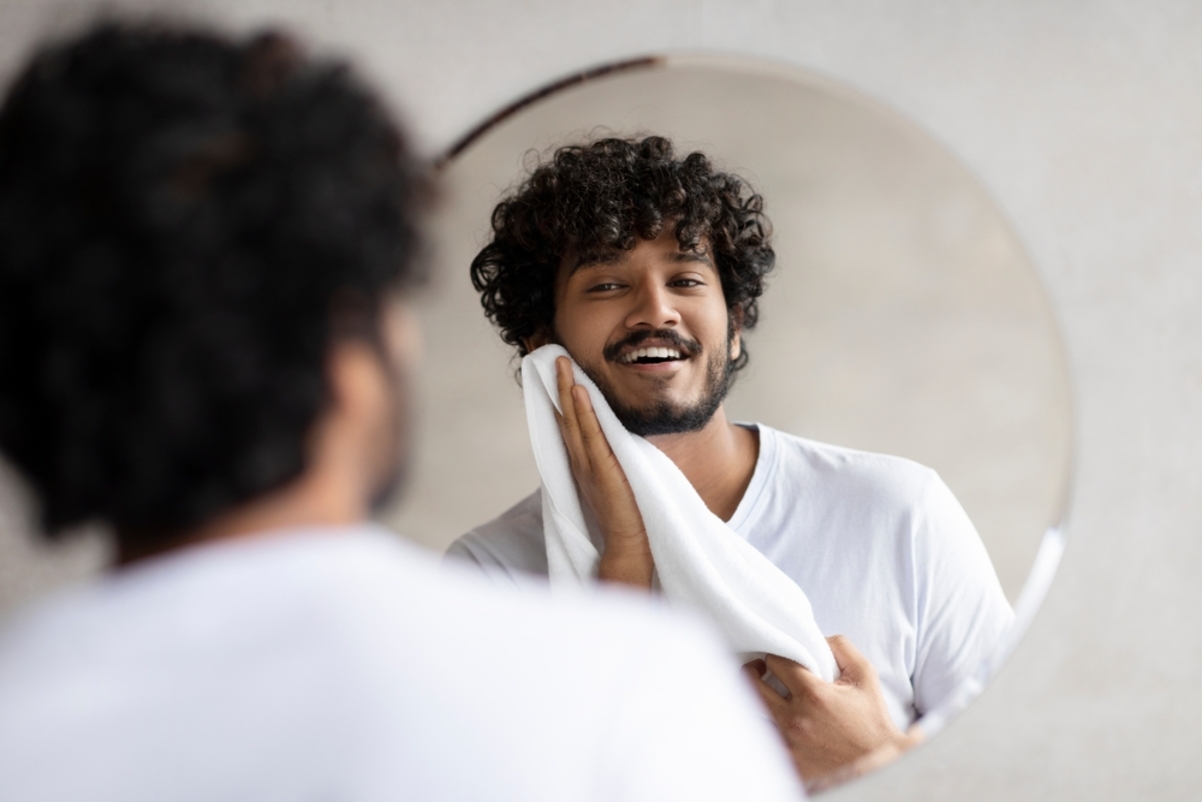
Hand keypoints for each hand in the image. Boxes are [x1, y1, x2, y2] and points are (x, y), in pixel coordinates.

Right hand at [554, 356, 653, 587]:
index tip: (553, 369)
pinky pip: (592, 436)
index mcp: (582, 461)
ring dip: (567, 390)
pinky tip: (580, 392)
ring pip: (574, 420)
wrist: (629, 547)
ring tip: (561, 362)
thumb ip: (610, 458)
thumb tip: (614, 437)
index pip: (567, 421)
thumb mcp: (615, 479)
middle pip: (565, 414)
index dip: (559, 394)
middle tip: (548, 354)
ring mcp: (590, 464)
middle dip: (557, 384)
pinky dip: (584, 413)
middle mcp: (580, 459)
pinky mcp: (603, 470)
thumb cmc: (626, 515)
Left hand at [743, 635, 913, 786]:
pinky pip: (761, 741)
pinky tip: (773, 723)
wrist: (879, 764)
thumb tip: (816, 638)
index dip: (776, 657)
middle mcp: (796, 719)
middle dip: (754, 672)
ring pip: (752, 714)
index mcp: (814, 695)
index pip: (775, 662)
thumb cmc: (871, 720)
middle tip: (760, 670)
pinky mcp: (788, 764)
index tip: (779, 660)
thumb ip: (841, 647)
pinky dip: (763, 729)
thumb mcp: (865, 675)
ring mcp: (789, 744)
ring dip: (757, 701)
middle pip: (752, 685)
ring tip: (766, 696)